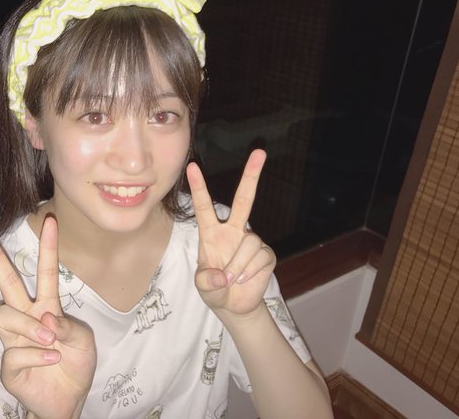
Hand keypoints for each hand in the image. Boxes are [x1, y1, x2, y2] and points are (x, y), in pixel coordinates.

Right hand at [0, 218, 96, 418]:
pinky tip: (52, 359)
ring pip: (4, 315)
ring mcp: (15, 340)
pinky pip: (15, 352)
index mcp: (47, 306)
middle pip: (6, 282)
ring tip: (50, 339)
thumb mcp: (83, 341)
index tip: (50, 220)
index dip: (48, 247)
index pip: (45, 272)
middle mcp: (27, 318)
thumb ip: (68, 327)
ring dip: (29, 325)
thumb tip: (46, 316)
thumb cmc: (75, 364)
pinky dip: (37, 355)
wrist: (68, 401)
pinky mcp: (9, 366)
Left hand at [186, 149, 275, 319]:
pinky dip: (249, 271)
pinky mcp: (266, 254)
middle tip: (260, 152)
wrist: (234, 305)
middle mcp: (232, 230)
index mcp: (211, 232)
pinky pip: (259, 256)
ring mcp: (250, 240)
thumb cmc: (214, 289)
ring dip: (239, 265)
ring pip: (249, 242)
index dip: (199, 187)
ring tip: (232, 279)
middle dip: (252, 175)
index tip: (192, 166)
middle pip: (243, 199)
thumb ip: (207, 282)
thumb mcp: (203, 288)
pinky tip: (244, 279)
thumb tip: (223, 276)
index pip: (204, 206)